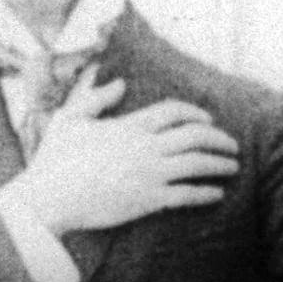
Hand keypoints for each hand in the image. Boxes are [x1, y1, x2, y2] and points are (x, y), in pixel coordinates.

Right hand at [11, 70, 240, 235]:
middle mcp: (146, 146)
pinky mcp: (149, 200)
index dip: (196, 113)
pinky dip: (206, 193)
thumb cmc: (55, 159)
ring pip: (198, 164)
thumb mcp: (70, 118)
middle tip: (232, 145)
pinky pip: (187, 194)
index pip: (174, 111)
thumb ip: (95, 97)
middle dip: (219, 138)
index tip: (209, 119)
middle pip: (195, 135)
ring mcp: (150, 173)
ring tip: (233, 167)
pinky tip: (217, 193)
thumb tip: (117, 81)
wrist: (49, 199)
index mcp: (129, 125)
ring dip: (220, 164)